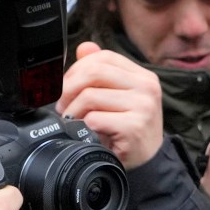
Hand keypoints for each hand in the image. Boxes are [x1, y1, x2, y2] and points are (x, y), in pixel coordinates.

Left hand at [59, 42, 165, 167]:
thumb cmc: (129, 129)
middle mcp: (147, 87)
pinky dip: (84, 125)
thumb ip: (102, 72)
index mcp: (143, 76)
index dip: (78, 68)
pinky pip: (95, 118)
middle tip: (62, 105)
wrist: (147, 161)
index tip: (67, 85)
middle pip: (94, 72)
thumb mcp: (117, 97)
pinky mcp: (134, 127)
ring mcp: (143, 107)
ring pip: (90, 96)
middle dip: (69, 88)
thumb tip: (84, 47)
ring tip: (72, 119)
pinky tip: (87, 131)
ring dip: (73, 110)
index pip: (104, 57)